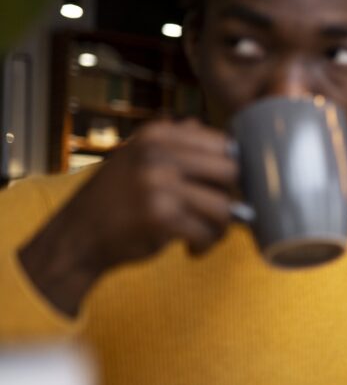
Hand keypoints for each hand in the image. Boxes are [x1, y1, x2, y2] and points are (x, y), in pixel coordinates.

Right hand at [19, 119, 237, 316]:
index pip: (224, 143)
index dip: (231, 170)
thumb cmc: (119, 198)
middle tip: (216, 214)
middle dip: (231, 197)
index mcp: (158, 135)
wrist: (77, 235)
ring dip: (220, 229)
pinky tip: (191, 249)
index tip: (221, 188)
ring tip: (205, 236)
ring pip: (224, 207)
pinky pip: (207, 232)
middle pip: (231, 172)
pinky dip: (205, 245)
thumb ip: (181, 147)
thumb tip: (228, 140)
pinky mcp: (160, 217)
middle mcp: (158, 153)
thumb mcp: (141, 159)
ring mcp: (158, 184)